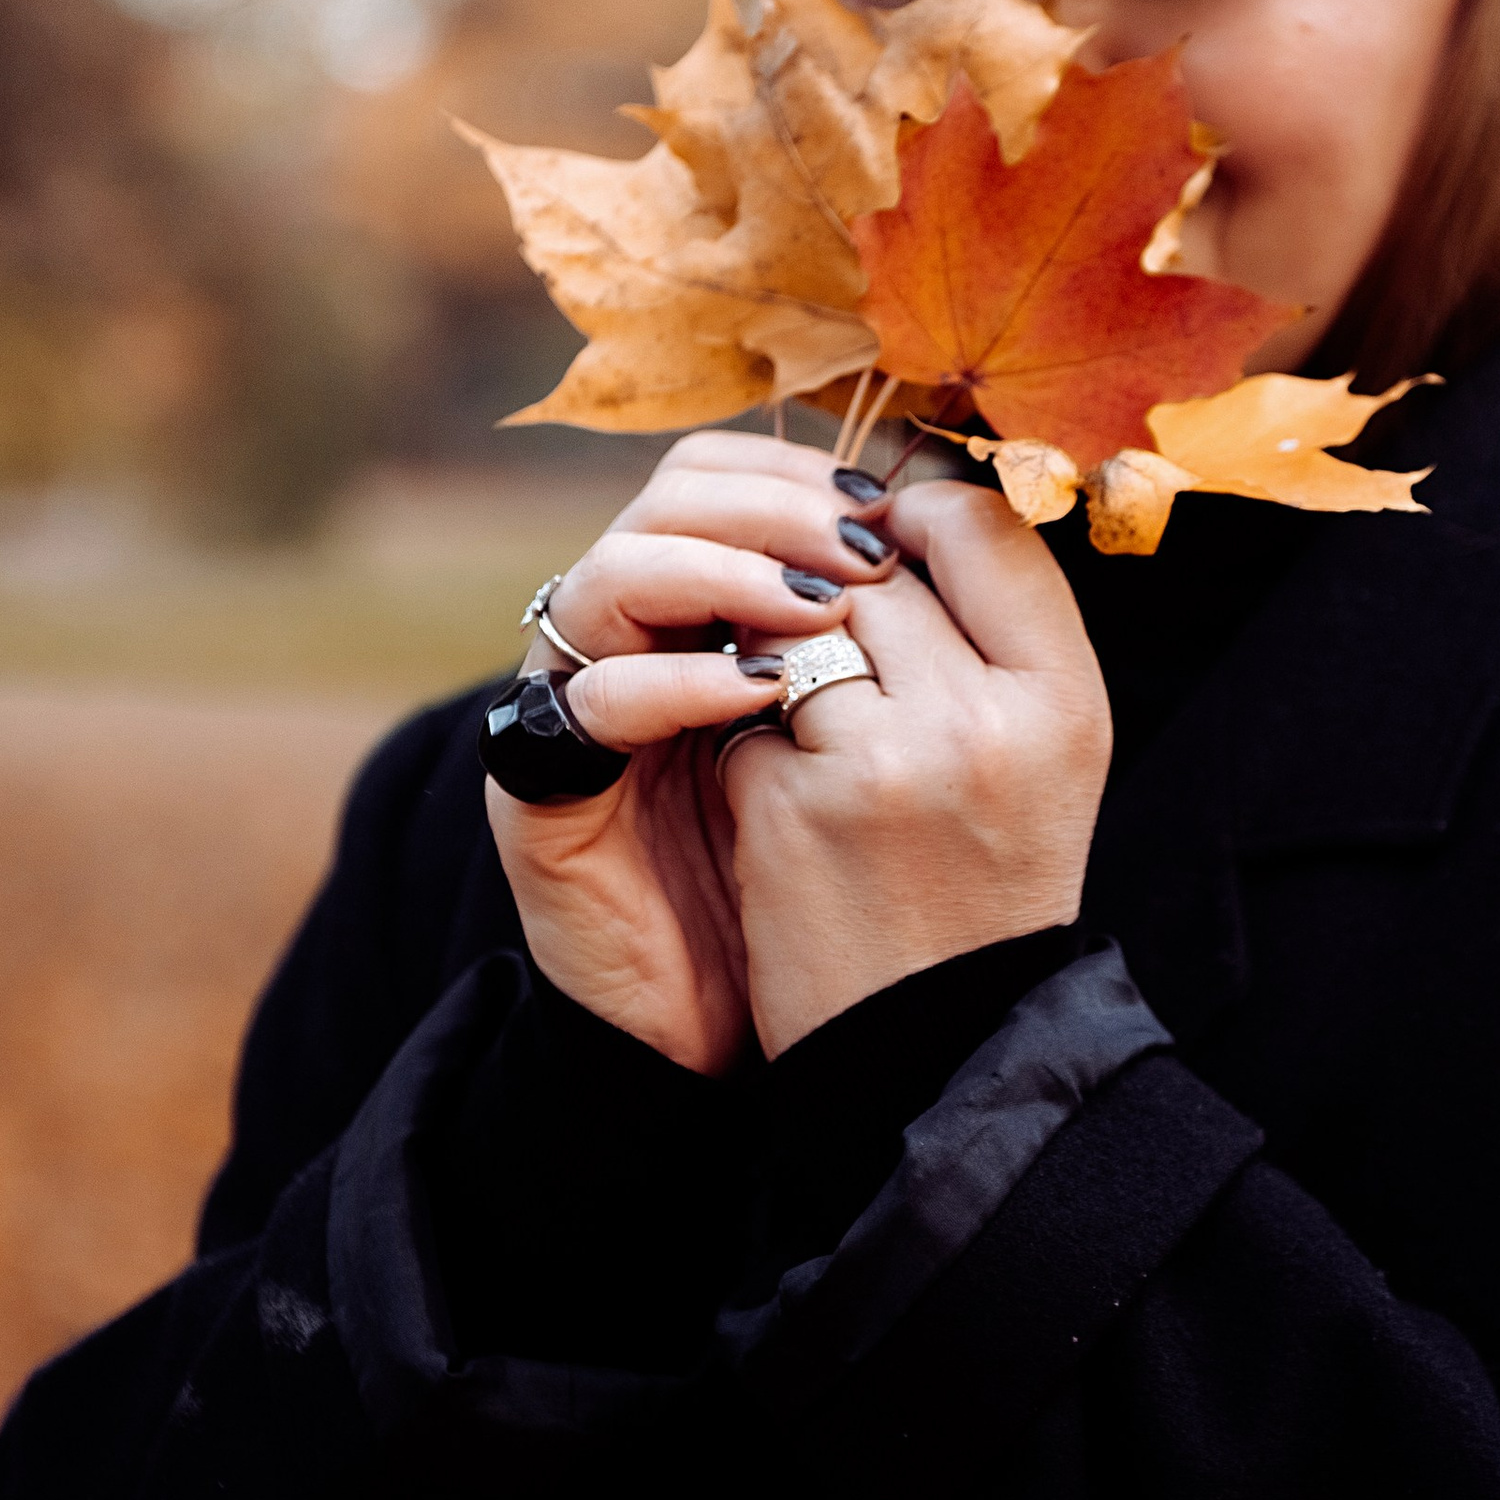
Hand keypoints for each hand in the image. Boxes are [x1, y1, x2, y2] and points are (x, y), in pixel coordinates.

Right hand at [482, 435, 896, 1073]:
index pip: (728, 474)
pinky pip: (591, 702)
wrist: (727, 1029)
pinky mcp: (538, 784)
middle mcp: (627, 636)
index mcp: (700, 607)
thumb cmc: (814, 884)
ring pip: (613, 573)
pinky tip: (757, 693)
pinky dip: (675, 682)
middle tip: (860, 547)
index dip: (805, 470)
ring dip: (722, 572)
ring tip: (816, 607)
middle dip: (771, 504)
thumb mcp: (866, 747)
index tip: (893, 502)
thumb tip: (961, 531)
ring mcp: (572, 703)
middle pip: (667, 496)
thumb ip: (888, 645)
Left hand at [717, 471, 1110, 1054]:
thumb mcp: (1044, 752)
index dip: (922, 517)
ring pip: (795, 627)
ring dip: (784, 660)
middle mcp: (982, 722)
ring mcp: (881, 763)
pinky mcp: (789, 805)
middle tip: (841, 653)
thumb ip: (995, 631)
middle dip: (841, 599)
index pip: (984, 530)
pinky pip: (741, 709)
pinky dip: (748, 741)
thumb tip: (900, 501)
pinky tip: (783, 800)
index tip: (890, 541)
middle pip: (874, 572)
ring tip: (812, 724)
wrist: (934, 1043)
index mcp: (1065, 701)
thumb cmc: (986, 881)